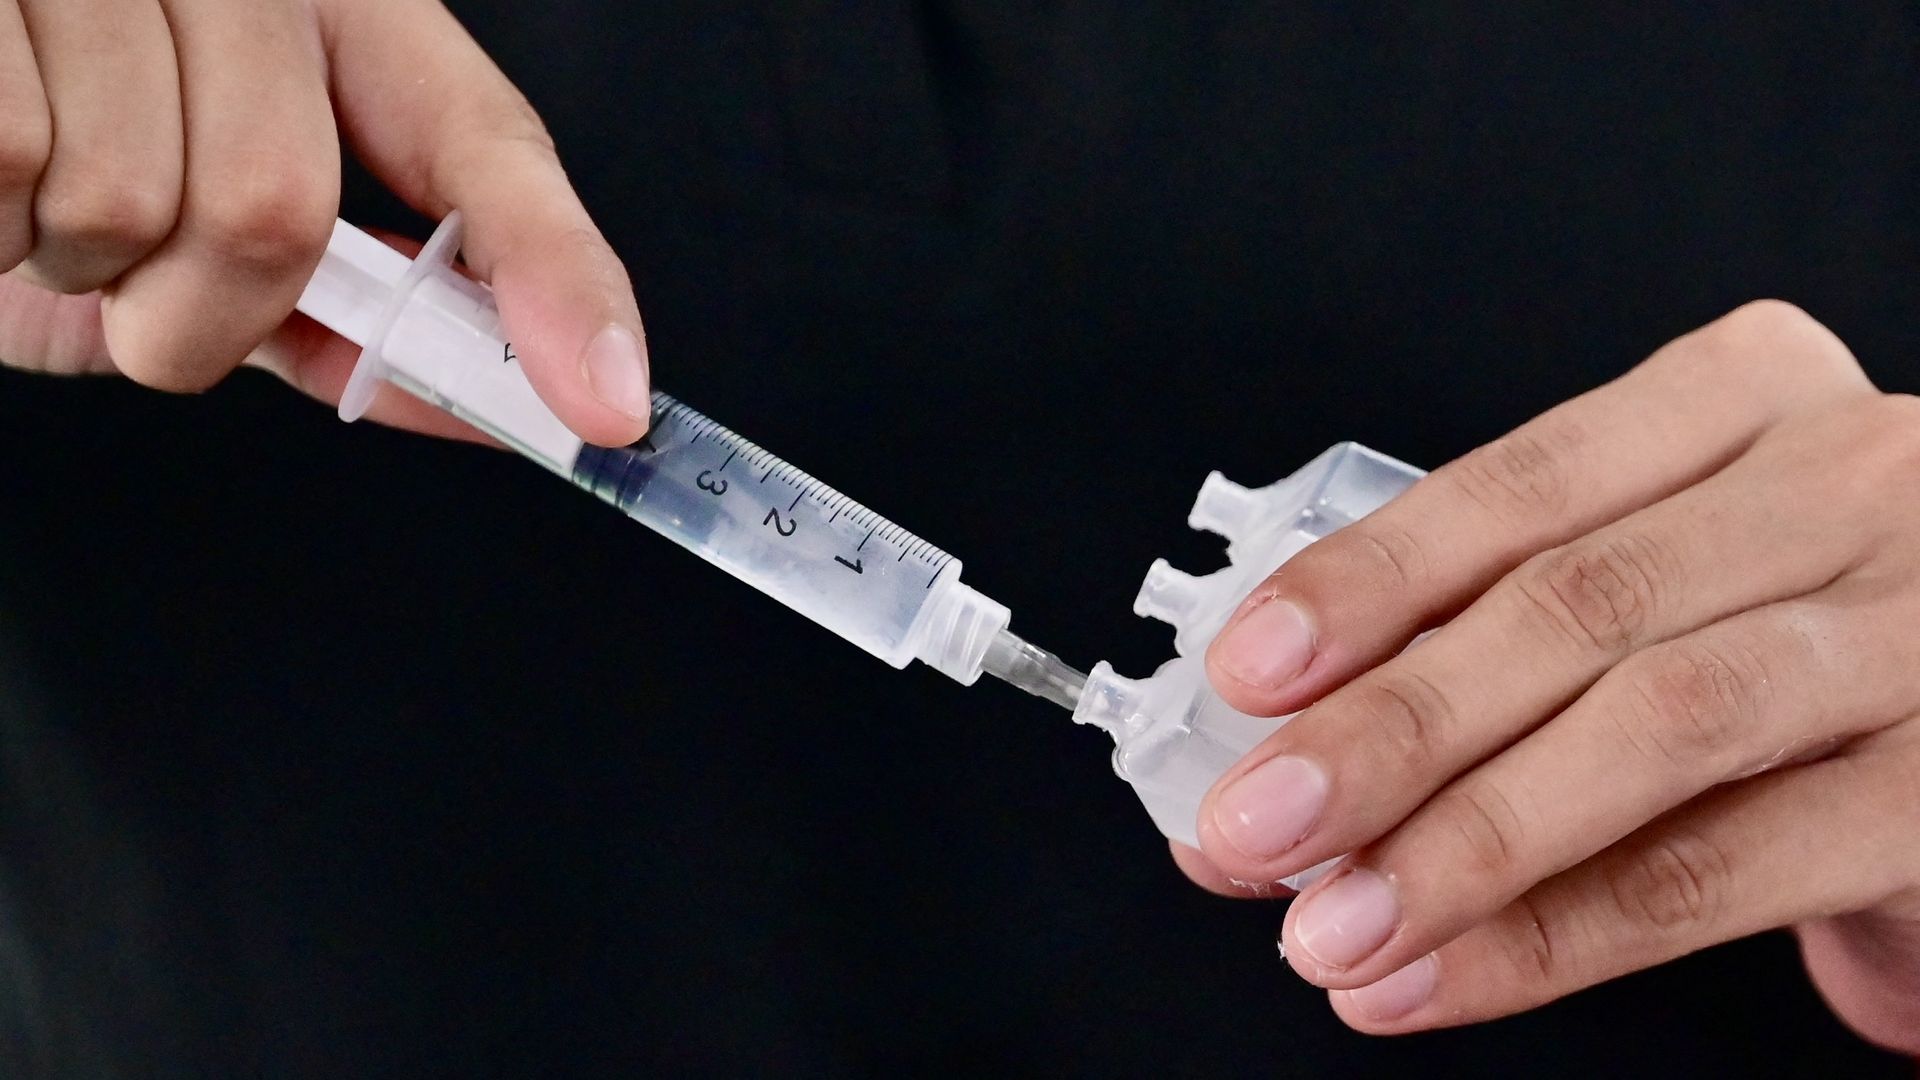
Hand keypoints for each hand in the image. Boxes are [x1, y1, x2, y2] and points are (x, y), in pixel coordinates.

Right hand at [0, 0, 647, 444]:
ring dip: (80, 275)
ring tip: (45, 209)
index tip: (607, 404)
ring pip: (130, 207)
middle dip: (201, 312)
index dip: (557, 278)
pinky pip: (6, 169)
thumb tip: (472, 399)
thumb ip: (341, 306)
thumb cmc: (68, 140)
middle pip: (276, 210)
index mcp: (333, 3)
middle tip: (143, 282)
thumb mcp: (214, 220)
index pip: (483, 143)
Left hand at [1175, 301, 1919, 1055]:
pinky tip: (1436, 975)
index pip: (1521, 484)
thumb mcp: (1660, 587)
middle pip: (1573, 605)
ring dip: (1458, 843)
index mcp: (1748, 396)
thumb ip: (1486, 644)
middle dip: (1387, 729)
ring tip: (1329, 927)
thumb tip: (1272, 762)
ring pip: (1649, 728)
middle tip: (1250, 826)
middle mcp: (1850, 483)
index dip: (1367, 584)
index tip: (1245, 672)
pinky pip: (1718, 873)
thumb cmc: (1787, 645)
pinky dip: (1551, 937)